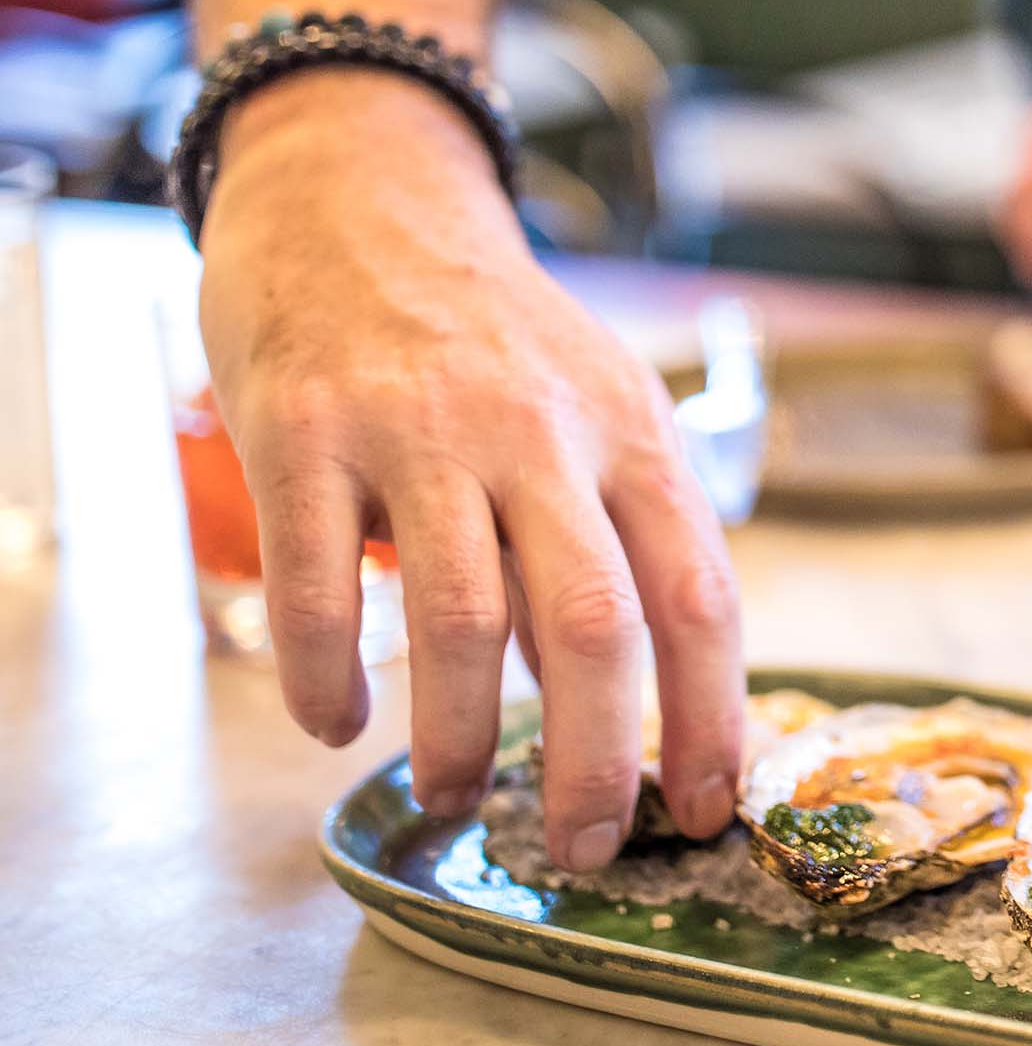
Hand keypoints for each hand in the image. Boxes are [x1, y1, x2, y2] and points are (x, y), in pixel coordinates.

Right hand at [197, 72, 742, 869]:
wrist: (362, 202)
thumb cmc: (492, 336)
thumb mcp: (596, 408)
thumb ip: (620, 535)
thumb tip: (640, 699)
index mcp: (631, 433)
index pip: (699, 595)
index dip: (710, 717)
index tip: (703, 808)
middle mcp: (540, 432)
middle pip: (597, 623)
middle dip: (598, 759)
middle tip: (583, 843)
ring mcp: (421, 430)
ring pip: (461, 619)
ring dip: (461, 736)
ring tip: (456, 792)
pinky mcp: (307, 432)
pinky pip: (316, 583)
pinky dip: (324, 677)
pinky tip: (335, 722)